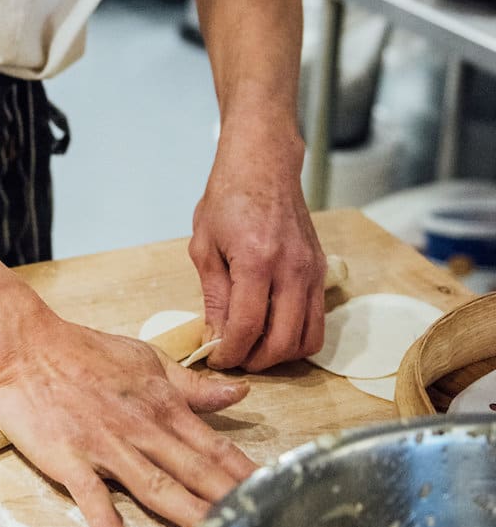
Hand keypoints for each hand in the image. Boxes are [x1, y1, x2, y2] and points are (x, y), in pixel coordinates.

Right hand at [0, 312, 256, 526]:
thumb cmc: (85, 351)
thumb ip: (193, 386)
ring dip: (186, 514)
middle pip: (193, 471)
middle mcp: (141, 428)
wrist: (26, 345)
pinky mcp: (69, 458)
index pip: (214, 446)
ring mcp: (105, 445)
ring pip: (154, 486)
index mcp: (162, 406)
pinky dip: (107, 525)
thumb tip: (240, 392)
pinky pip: (91, 496)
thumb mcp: (147, 360)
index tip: (274, 496)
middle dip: (229, 501)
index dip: (244, 474)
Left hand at [190, 122, 325, 371]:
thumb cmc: (227, 198)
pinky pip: (317, 320)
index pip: (248, 327)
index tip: (216, 358)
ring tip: (255, 347)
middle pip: (282, 342)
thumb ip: (214, 296)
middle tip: (235, 357)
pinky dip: (297, 336)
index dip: (230, 352)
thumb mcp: (204, 246)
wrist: (263, 165)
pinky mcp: (321, 271)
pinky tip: (274, 329)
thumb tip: (216, 337)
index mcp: (256, 261)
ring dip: (280, 354)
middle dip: (255, 361)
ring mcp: (312, 271)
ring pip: (308, 339)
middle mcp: (291, 270)